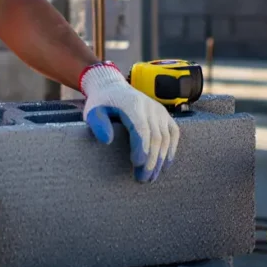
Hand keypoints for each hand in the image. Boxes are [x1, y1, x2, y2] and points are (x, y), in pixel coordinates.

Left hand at [80, 62, 179, 181]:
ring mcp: (159, 110)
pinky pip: (173, 133)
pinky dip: (170, 150)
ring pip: (166, 138)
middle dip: (151, 160)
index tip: (137, 165)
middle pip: (155, 137)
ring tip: (151, 177)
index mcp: (132, 105)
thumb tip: (107, 140)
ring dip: (160, 160)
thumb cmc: (101, 103)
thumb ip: (97, 124)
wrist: (113, 87)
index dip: (142, 148)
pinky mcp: (164, 115)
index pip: (141, 129)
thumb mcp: (92, 111)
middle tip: (143, 179)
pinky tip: (165, 165)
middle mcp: (149, 106)